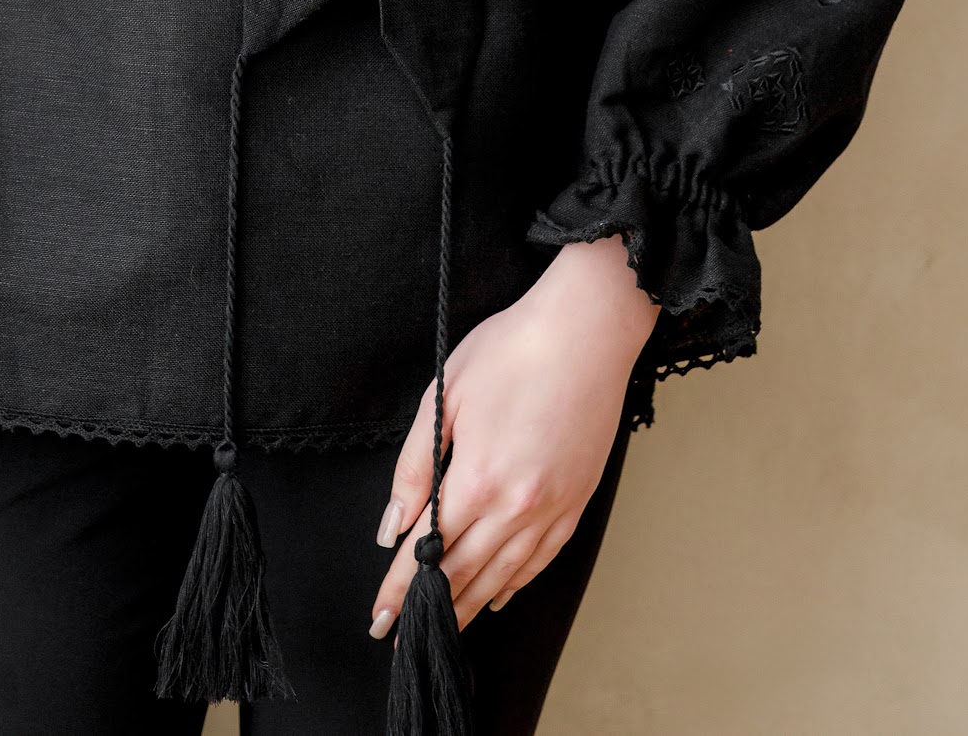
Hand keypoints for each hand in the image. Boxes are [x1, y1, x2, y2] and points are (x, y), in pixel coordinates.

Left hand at [370, 237, 656, 638]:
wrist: (587, 330)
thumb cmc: (512, 350)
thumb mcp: (445, 397)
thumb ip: (415, 469)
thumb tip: (392, 530)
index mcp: (478, 479)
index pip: (427, 551)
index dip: (400, 590)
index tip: (380, 620)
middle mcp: (517, 506)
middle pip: (465, 574)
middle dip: (430, 609)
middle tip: (404, 636)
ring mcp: (552, 508)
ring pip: (503, 576)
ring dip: (469, 606)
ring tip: (444, 629)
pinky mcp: (576, 502)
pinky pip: (540, 560)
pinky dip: (514, 584)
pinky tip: (497, 596)